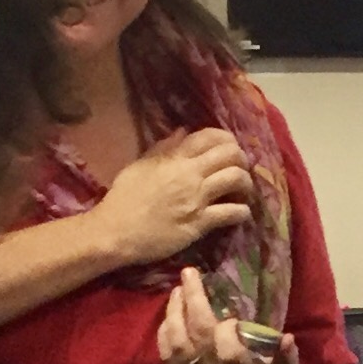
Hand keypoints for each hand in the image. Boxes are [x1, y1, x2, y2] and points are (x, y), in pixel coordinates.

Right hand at [97, 129, 253, 266]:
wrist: (116, 231)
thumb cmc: (123, 199)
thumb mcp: (139, 166)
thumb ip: (162, 149)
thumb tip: (183, 132)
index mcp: (174, 157)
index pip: (210, 137)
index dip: (226, 139)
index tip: (228, 149)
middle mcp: (190, 174)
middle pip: (230, 154)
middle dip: (241, 159)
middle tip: (239, 170)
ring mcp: (197, 198)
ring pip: (236, 178)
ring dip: (246, 183)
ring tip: (242, 192)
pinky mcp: (200, 223)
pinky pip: (232, 212)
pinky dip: (242, 212)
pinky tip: (241, 213)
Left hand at [157, 267, 298, 363]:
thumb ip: (286, 357)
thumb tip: (288, 338)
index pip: (227, 340)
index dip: (228, 325)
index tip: (232, 319)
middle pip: (197, 332)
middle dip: (192, 299)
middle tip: (189, 273)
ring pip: (176, 341)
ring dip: (173, 313)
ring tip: (176, 291)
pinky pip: (167, 357)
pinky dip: (164, 335)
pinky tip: (168, 317)